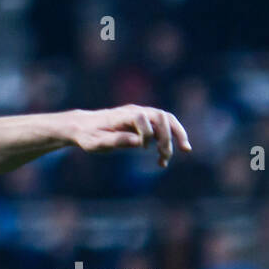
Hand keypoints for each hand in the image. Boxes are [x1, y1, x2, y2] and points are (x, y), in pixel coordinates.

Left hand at [64, 105, 190, 166]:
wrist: (83, 126)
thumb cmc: (88, 135)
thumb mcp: (95, 142)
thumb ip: (116, 141)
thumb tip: (139, 142)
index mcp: (123, 115)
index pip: (142, 117)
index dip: (147, 132)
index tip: (143, 148)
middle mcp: (136, 111)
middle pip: (161, 117)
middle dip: (168, 135)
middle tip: (165, 155)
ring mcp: (142, 115)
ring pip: (167, 120)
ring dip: (177, 134)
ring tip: (184, 150)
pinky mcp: (144, 122)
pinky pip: (163, 127)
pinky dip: (170, 138)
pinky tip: (165, 158)